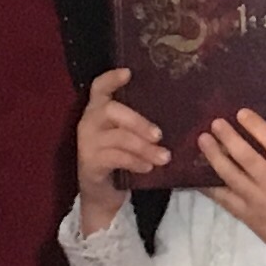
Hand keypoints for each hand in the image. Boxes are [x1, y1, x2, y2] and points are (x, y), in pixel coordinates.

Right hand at [74, 66, 167, 225]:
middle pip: (111, 110)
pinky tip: (148, 167)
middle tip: (160, 135)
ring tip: (164, 157)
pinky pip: (115, 158)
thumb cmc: (121, 157)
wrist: (103, 193)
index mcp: (98, 110)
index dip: (111, 78)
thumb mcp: (128, 135)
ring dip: (144, 147)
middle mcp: (88, 122)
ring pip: (118, 137)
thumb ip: (140, 122)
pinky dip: (134, 161)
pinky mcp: (89, 163)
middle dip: (138, 122)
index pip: (99, 87)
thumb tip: (178, 112)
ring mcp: (87, 143)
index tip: (128, 72)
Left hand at [195, 108, 265, 265]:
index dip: (255, 126)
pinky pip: (223, 198)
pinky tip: (197, 174)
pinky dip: (209, 186)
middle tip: (215, 123)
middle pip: (245, 157)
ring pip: (230, 175)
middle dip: (228, 137)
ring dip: (214, 156)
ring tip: (203, 141)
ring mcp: (258, 202)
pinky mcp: (248, 216)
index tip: (241, 113)